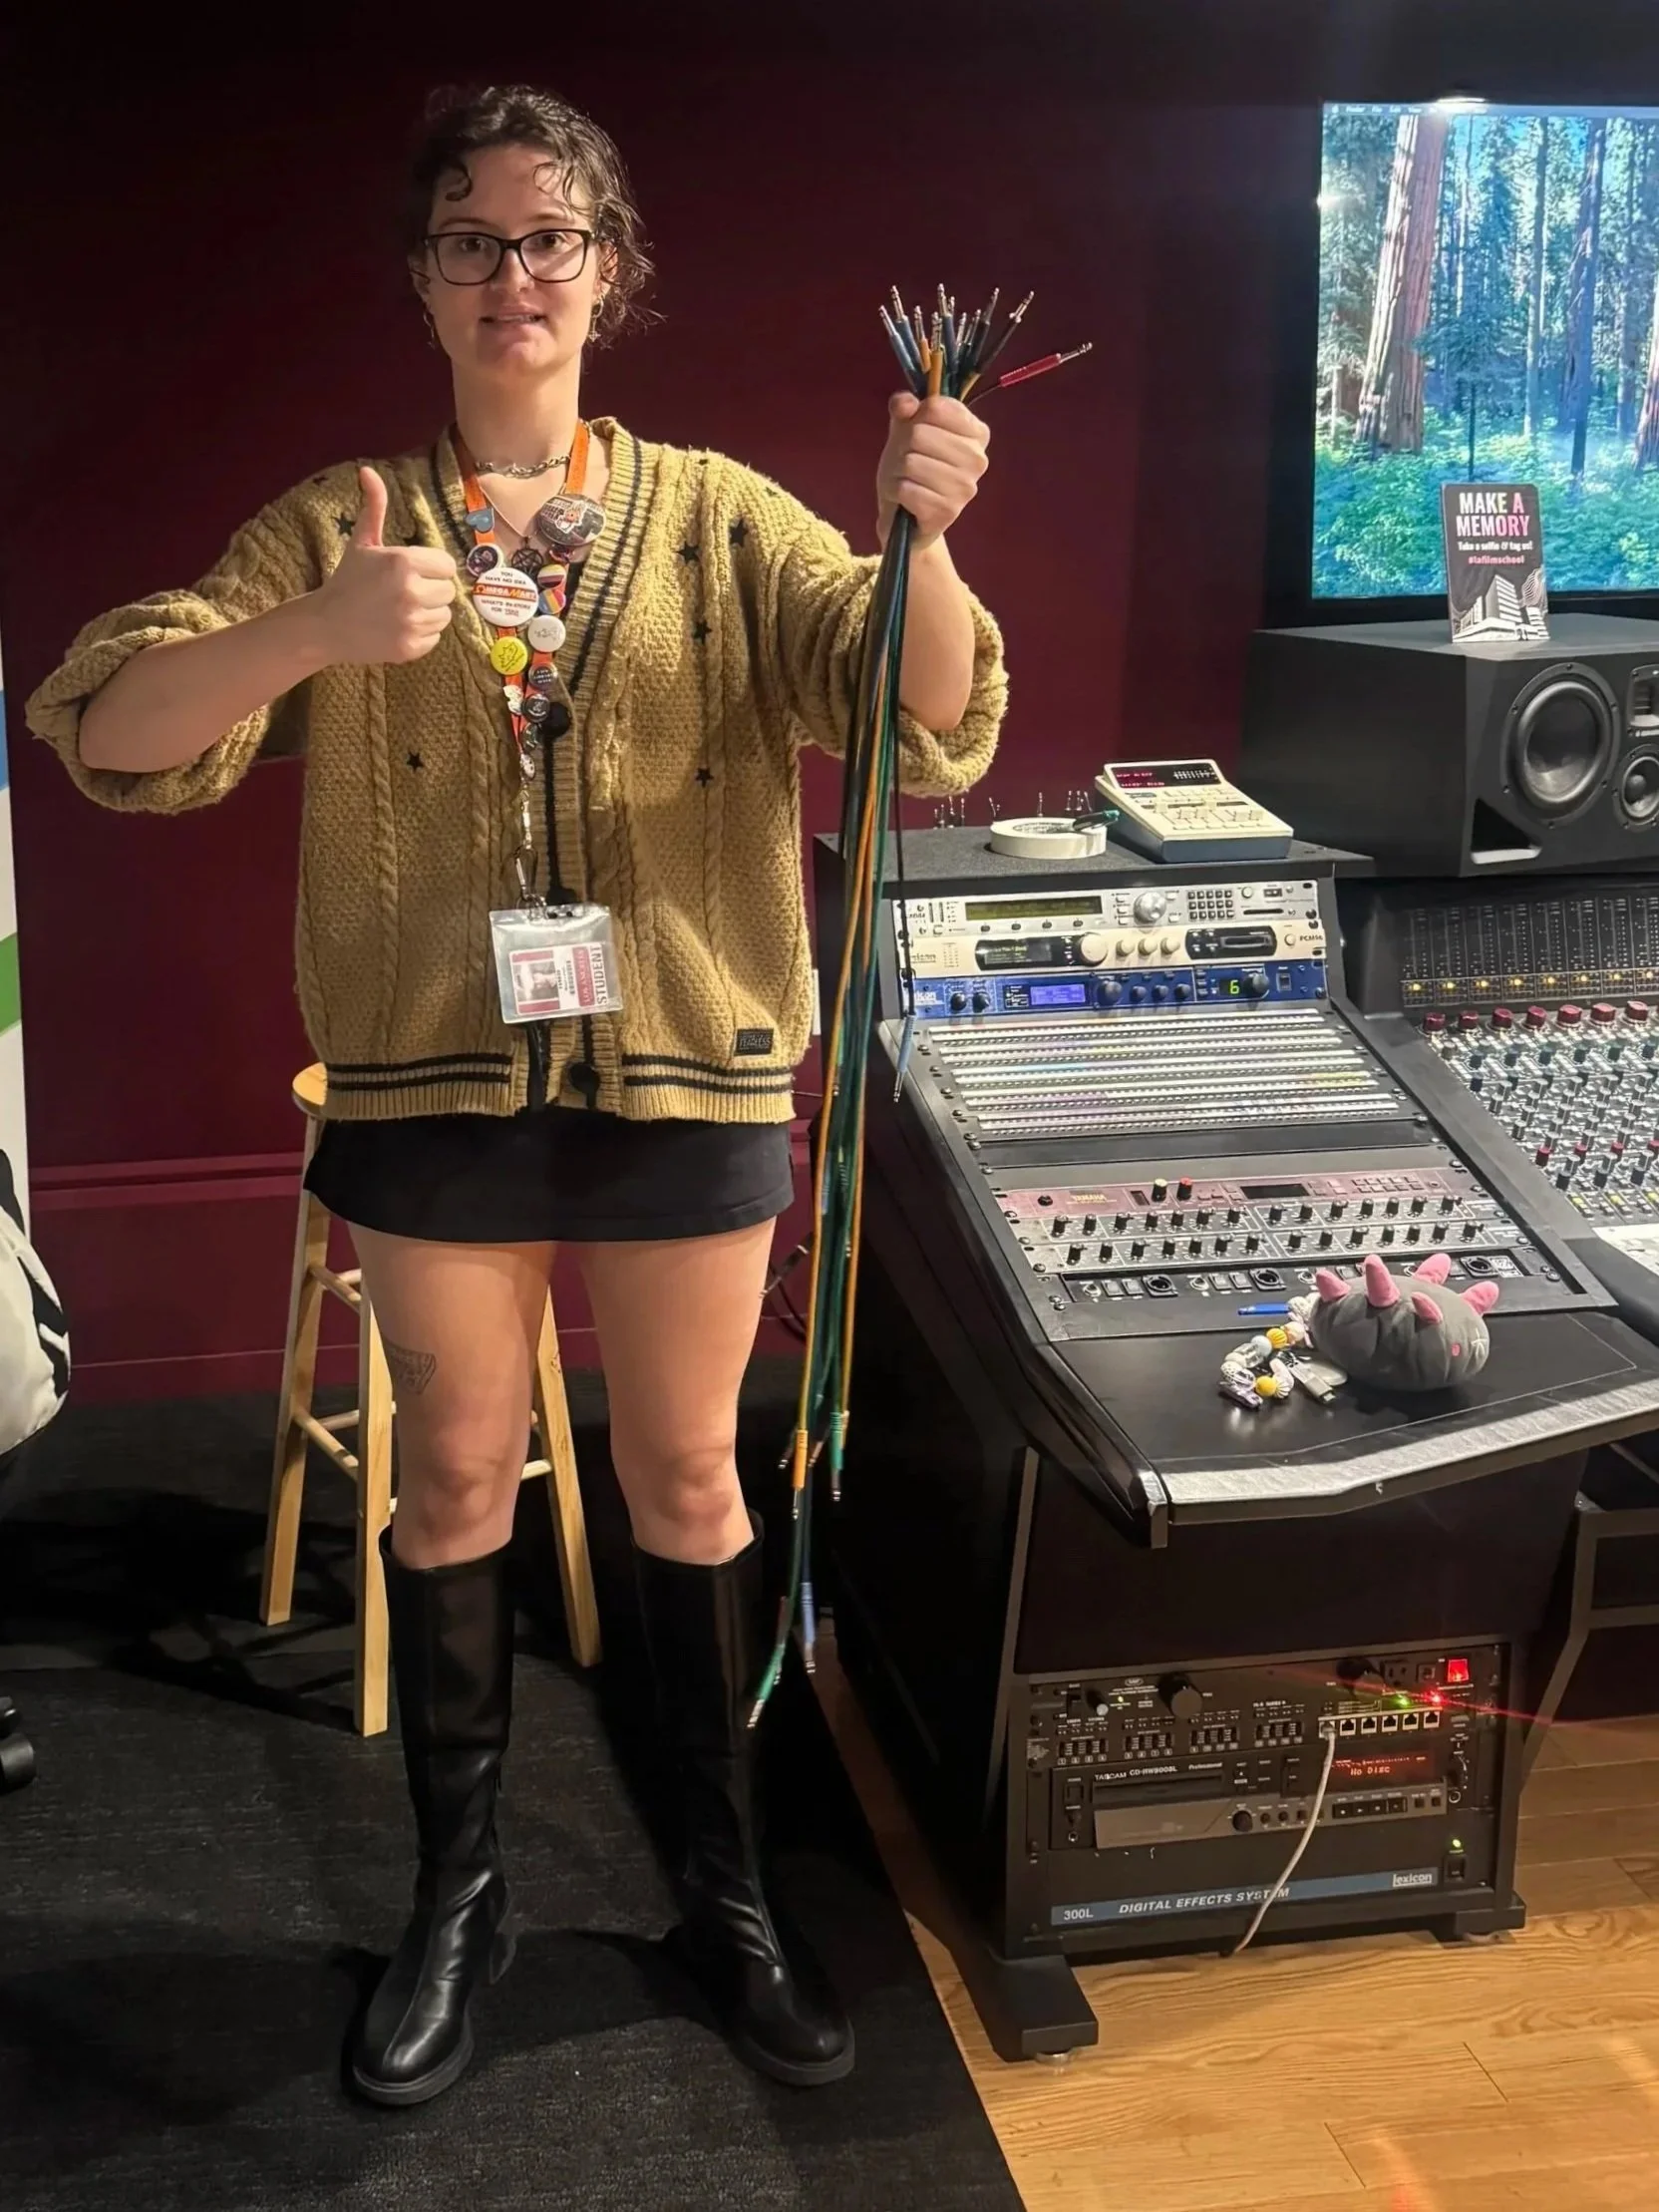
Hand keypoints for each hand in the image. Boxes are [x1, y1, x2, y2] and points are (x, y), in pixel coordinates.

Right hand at [315, 467, 456, 664]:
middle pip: (448, 590)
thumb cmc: (347, 580)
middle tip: (404, 592)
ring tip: (401, 609)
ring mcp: (412, 622)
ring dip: (428, 612)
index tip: (411, 572)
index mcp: (403, 562)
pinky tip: (398, 627)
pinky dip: (421, 634)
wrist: (325, 625)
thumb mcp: (362, 541)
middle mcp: (411, 592)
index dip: (431, 567)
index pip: (446, 564)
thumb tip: (368, 470)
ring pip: (444, 615)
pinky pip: (435, 637)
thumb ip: (374, 506)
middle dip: (430, 590)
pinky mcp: (411, 647)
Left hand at [875, 392, 988, 552]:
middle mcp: (978, 459)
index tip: (918, 430)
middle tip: (909, 461)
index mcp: (977, 432)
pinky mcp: (948, 511)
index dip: (916, 416)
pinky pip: (907, 489)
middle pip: (920, 433)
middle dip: (903, 446)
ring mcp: (966, 487)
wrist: (906, 512)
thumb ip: (904, 406)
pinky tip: (907, 498)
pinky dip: (898, 492)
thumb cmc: (912, 464)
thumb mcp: (906, 427)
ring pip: (912, 462)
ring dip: (899, 471)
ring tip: (908, 479)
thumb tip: (904, 404)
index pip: (936, 406)